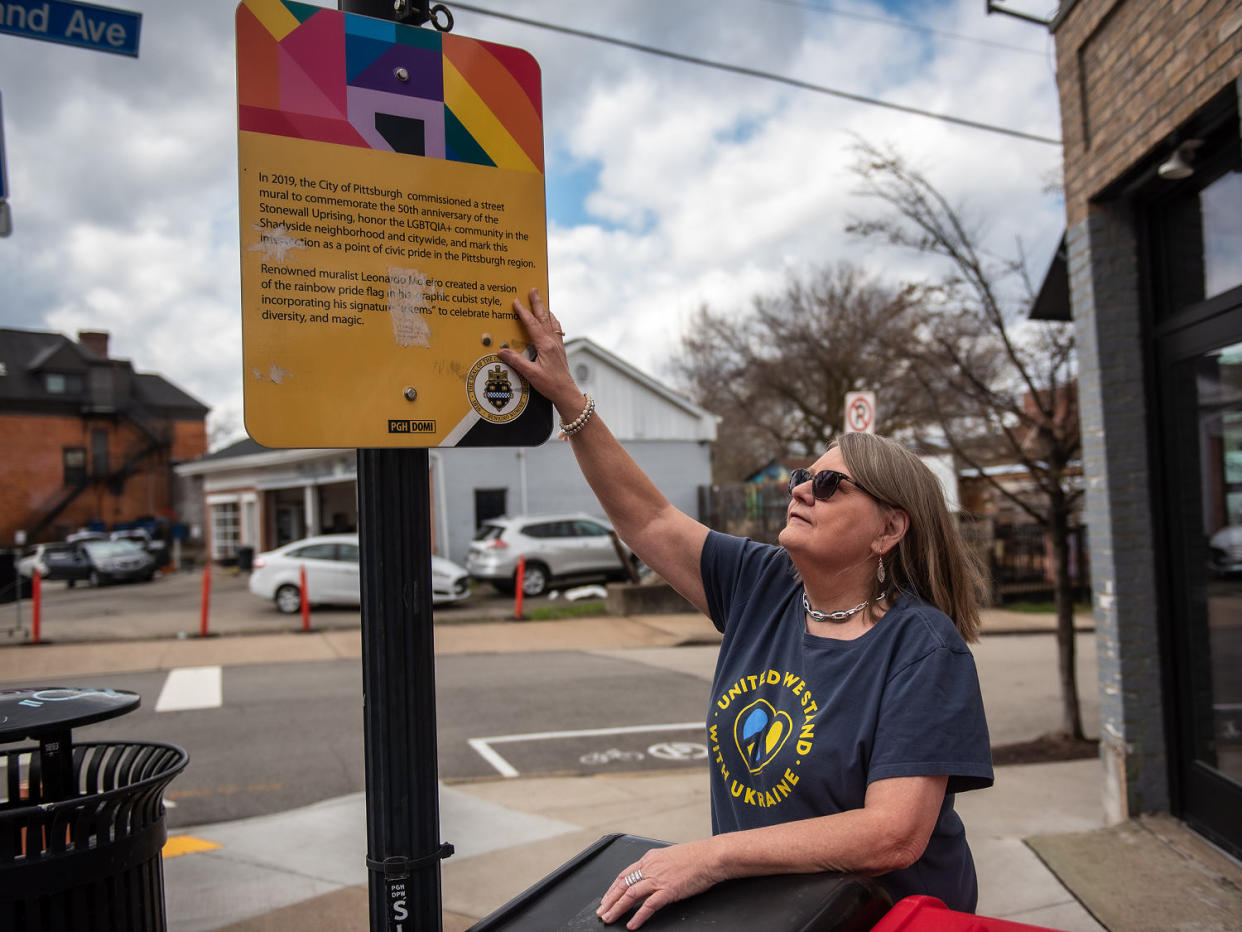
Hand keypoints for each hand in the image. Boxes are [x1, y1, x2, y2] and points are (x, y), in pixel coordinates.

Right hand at [497, 288, 580, 413]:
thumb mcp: (530, 374)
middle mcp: (553, 342)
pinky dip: (553, 322)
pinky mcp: (560, 351)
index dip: (523, 312)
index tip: (516, 301)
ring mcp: (558, 346)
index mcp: (545, 345)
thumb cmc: (550, 385)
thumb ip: (516, 361)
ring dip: (545, 311)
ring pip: (551, 323)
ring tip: (542, 302)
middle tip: (534, 289)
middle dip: (538, 303)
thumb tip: (501, 351)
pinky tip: (552, 322)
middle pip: (544, 318)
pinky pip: (556, 331)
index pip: (532, 324)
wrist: (566, 393)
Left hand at [597, 840, 723, 928]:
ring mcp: (658, 879)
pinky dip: (638, 916)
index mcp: (650, 858)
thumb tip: (652, 875)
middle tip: (601, 912)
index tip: (606, 897)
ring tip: (609, 919)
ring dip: (617, 908)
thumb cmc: (696, 856)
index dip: (613, 888)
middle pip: (623, 885)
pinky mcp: (668, 890)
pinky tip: (631, 924)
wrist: (711, 856)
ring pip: (630, 895)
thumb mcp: (671, 856)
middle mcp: (650, 867)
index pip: (625, 874)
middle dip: (609, 900)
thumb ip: (659, 866)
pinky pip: (648, 906)